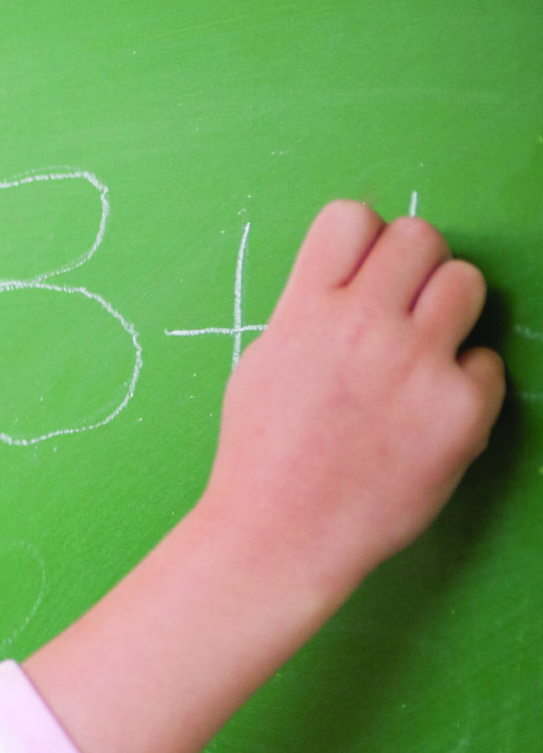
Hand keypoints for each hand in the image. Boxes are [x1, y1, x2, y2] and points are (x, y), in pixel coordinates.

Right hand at [202, 202, 504, 608]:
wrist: (281, 535)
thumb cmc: (264, 454)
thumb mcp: (265, 362)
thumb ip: (311, 310)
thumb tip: (360, 273)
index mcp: (306, 311)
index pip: (353, 217)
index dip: (363, 241)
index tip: (362, 274)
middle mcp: (363, 327)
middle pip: (421, 237)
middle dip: (415, 267)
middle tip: (402, 311)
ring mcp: (417, 367)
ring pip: (467, 283)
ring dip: (449, 310)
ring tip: (422, 352)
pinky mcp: (461, 410)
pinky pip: (489, 363)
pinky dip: (465, 385)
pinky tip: (426, 415)